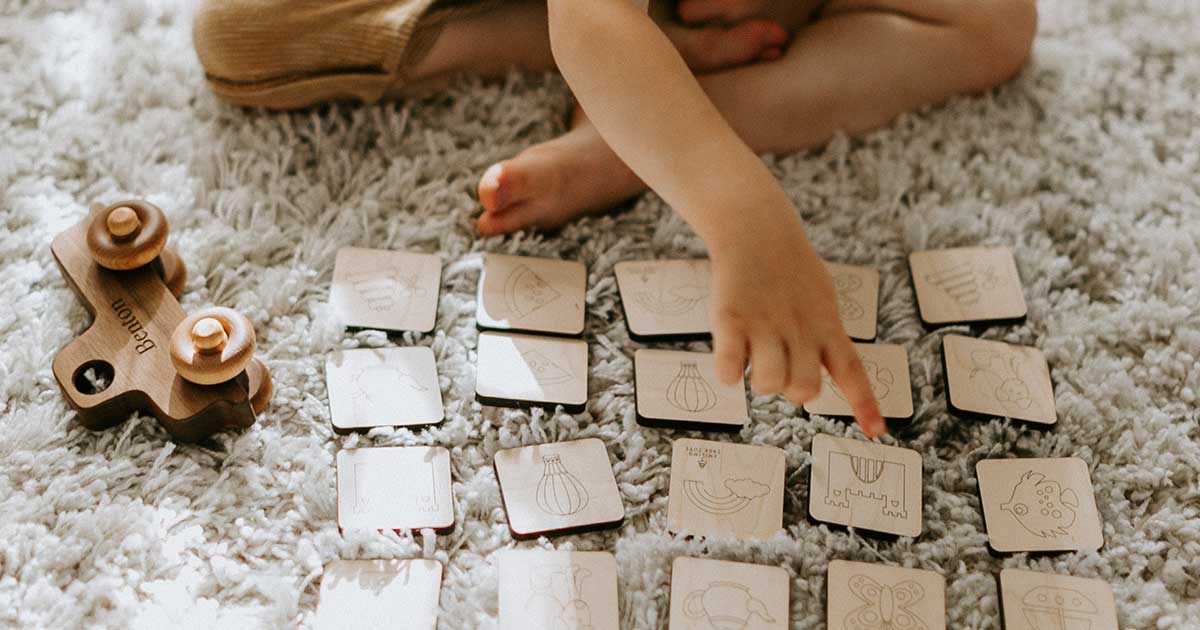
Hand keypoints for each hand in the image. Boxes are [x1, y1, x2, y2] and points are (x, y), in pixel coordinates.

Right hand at [707, 210, 885, 437]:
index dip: (864, 404)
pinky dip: (730, 373)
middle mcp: (800, 329)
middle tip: (780, 367)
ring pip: (771, 383)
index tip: (876, 433)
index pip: (852, 371)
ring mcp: (765, 324)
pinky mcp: (731, 318)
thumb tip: (808, 385)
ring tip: (754, 359)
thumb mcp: (820, 300)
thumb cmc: (789, 270)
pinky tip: (729, 361)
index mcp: (827, 325)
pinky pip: (731, 368)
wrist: (756, 228)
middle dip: (793, 390)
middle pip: (805, 388)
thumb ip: (821, 338)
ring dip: (761, 382)